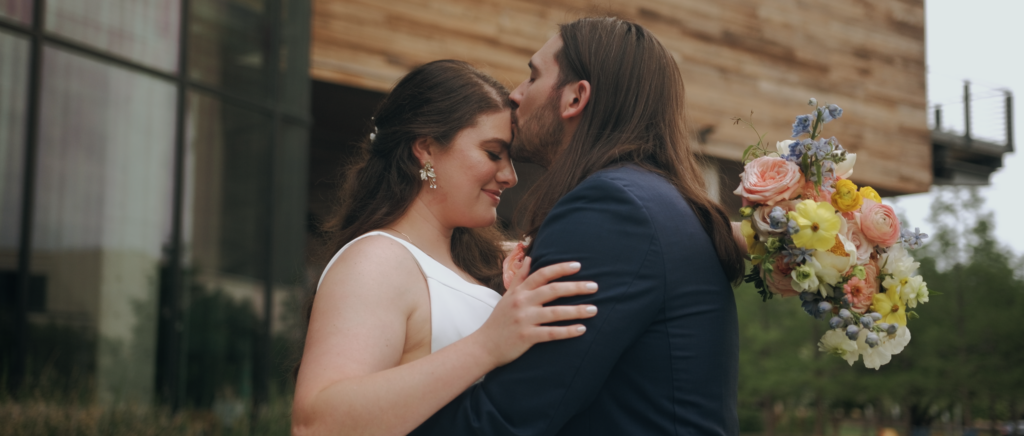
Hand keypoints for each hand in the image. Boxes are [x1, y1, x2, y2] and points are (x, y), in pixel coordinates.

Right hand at [473, 257, 597, 366]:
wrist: (484, 346)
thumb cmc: (499, 320)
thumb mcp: (507, 296)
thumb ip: (520, 278)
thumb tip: (529, 258)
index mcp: (519, 292)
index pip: (542, 274)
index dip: (561, 268)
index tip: (578, 266)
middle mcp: (522, 303)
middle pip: (552, 290)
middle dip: (575, 287)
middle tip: (595, 286)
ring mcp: (524, 320)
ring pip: (555, 313)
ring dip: (576, 311)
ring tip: (594, 309)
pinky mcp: (526, 337)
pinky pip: (551, 333)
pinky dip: (567, 331)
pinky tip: (582, 329)